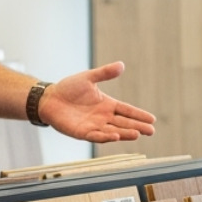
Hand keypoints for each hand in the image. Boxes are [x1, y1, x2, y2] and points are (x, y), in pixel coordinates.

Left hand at [38, 61, 155, 143]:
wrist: (49, 98)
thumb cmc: (68, 88)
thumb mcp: (88, 78)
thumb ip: (105, 73)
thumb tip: (121, 65)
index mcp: (107, 104)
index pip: (127, 110)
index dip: (139, 115)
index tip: (152, 119)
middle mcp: (103, 117)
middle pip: (124, 123)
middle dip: (138, 127)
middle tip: (151, 131)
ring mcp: (94, 126)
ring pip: (114, 131)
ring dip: (125, 133)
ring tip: (137, 134)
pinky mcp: (82, 133)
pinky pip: (96, 136)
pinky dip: (106, 136)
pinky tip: (116, 136)